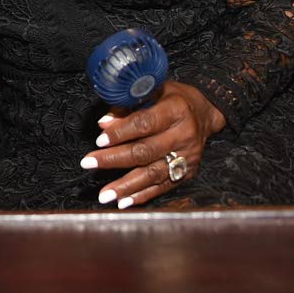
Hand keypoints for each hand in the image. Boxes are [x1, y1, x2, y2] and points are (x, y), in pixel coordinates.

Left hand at [79, 81, 225, 208]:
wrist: (204, 111)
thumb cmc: (172, 98)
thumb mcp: (151, 91)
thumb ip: (127, 106)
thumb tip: (103, 124)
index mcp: (175, 110)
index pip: (145, 123)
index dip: (121, 132)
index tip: (99, 140)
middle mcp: (184, 135)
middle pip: (146, 151)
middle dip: (114, 159)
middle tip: (89, 163)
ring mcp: (187, 156)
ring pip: (153, 173)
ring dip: (126, 186)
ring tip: (104, 194)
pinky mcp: (188, 172)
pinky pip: (163, 186)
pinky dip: (142, 195)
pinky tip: (123, 202)